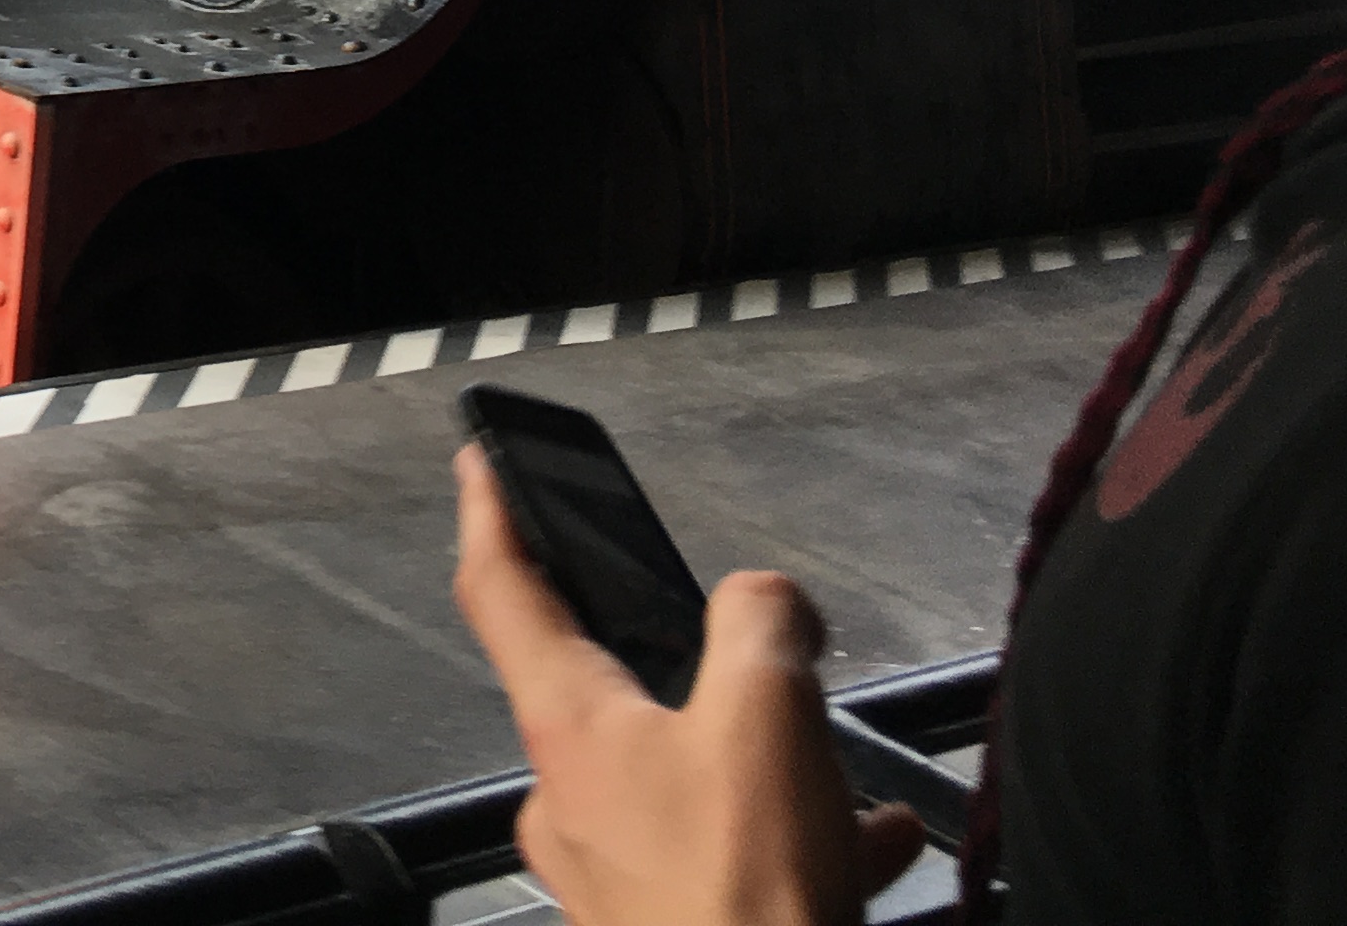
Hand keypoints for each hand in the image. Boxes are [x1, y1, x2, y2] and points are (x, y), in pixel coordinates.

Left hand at [451, 446, 926, 925]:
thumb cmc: (747, 894)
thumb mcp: (767, 711)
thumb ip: (763, 622)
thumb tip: (766, 604)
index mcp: (572, 728)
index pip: (501, 590)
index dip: (492, 515)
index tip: (480, 466)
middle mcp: (574, 801)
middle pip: (609, 691)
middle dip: (684, 664)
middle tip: (746, 651)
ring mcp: (617, 875)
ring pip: (688, 781)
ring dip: (764, 764)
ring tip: (840, 770)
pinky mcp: (670, 925)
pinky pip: (733, 858)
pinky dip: (796, 837)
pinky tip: (866, 844)